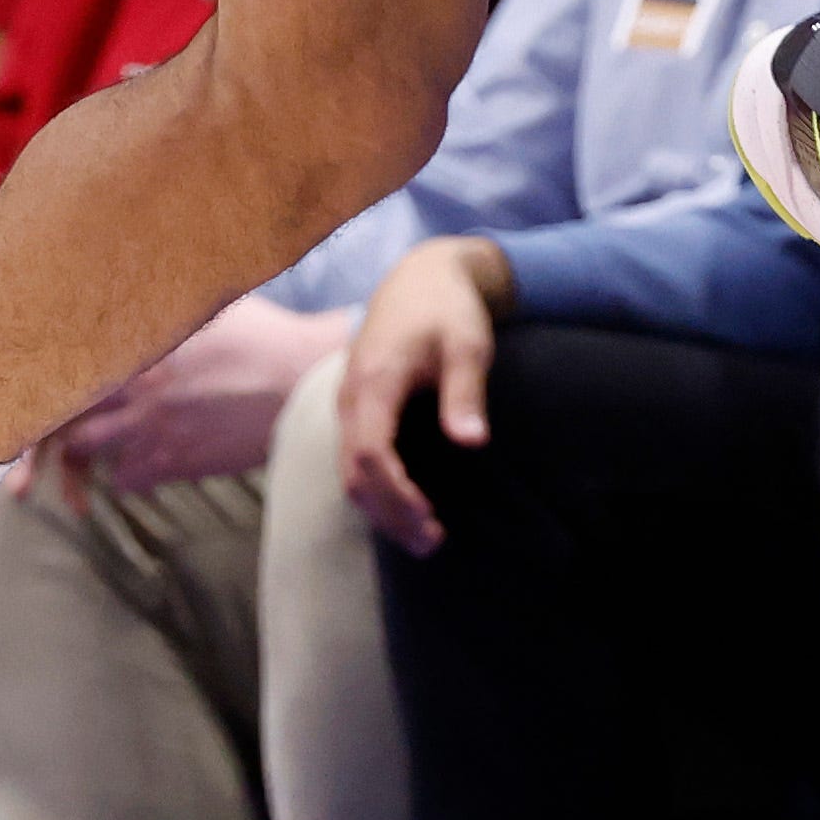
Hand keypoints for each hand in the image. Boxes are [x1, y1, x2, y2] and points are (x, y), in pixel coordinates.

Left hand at [36, 294, 337, 515]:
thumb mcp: (203, 306)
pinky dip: (122, 479)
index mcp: (135, 344)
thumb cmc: (260, 334)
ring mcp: (154, 427)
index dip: (33, 388)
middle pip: (61, 417)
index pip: (61, 368)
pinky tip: (129, 473)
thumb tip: (128, 273)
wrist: (304, 378)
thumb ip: (158, 302)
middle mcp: (135, 386)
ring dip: (79, 468)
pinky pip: (128, 480)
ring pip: (87, 455)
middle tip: (28, 466)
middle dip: (40, 443)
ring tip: (76, 480)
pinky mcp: (178, 461)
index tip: (19, 401)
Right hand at [331, 240, 504, 551]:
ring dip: (381, 507)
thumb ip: (465, 393)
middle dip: (389, 513)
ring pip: (349, 469)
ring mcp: (348, 401)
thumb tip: (471, 443)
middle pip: (355, 472)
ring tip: (423, 536)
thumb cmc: (449, 309)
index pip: (372, 453)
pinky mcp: (355, 405)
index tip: (430, 520)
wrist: (422, 275)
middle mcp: (351, 396)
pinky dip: (376, 488)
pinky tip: (406, 505)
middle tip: (432, 544)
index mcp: (375, 382)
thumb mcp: (468, 344)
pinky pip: (353, 457)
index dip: (397, 494)